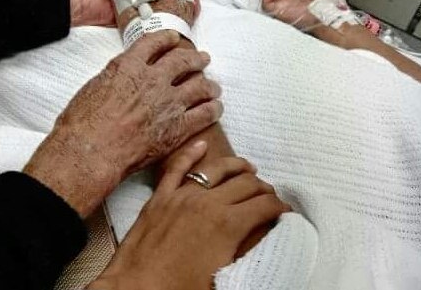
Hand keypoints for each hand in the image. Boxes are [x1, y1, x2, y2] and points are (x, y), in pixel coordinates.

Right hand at [23, 30, 222, 216]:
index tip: (174, 39)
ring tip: (214, 87)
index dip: (167, 39)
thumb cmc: (83, 124)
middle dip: (195, 59)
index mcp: (129, 66)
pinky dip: (212, 110)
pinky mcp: (178, 128)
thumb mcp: (94, 87)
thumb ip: (114, 77)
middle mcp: (153, 79)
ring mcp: (168, 103)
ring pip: (199, 86)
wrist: (92, 150)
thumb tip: (119, 77)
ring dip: (209, 85)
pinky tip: (216, 109)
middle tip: (202, 59)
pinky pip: (204, 115)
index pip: (154, 43)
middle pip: (183, 61)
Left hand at [88, 142, 289, 289]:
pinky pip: (177, 168)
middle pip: (246, 184)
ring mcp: (181, 196)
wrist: (136, 289)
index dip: (280, 208)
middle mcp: (207, 203)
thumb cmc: (178, 289)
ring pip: (217, 169)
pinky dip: (191, 153)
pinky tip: (201, 145)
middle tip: (270, 197)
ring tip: (249, 168)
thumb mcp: (223, 276)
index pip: (264, 205)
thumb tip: (260, 236)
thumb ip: (244, 252)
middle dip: (264, 189)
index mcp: (227, 225)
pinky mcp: (160, 197)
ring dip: (237, 167)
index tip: (284, 212)